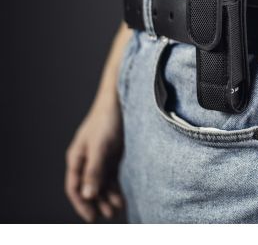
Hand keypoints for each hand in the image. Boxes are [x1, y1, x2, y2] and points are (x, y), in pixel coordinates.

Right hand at [65, 97, 123, 221]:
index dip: (82, 203)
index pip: (74, 186)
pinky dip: (115, 187)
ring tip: (117, 208)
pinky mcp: (113, 154)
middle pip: (89, 187)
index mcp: (77, 157)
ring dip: (108, 196)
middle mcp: (86, 159)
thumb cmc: (107, 120)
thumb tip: (88, 195)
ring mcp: (100, 157)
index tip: (91, 217)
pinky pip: (111, 175)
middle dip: (97, 203)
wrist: (120, 100)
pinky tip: (123, 196)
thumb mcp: (100, 147)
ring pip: (101, 183)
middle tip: (108, 215)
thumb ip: (94, 171)